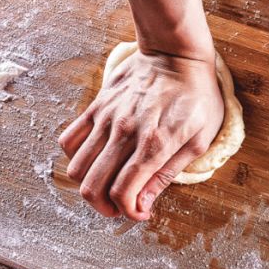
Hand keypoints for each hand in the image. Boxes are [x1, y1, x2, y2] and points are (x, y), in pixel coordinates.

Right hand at [58, 51, 223, 220]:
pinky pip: (69, 139)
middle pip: (93, 186)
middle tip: (119, 207)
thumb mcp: (199, 140)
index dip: (128, 213)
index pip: (124, 193)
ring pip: (77, 167)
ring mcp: (107, 118)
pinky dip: (76, 158)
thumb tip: (143, 203)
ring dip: (88, 186)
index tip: (139, 213)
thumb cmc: (197, 96)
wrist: (176, 54)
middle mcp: (125, 133)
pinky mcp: (96, 106)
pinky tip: (96, 160)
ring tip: (106, 186)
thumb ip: (167, 173)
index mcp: (155, 144)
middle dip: (104, 207)